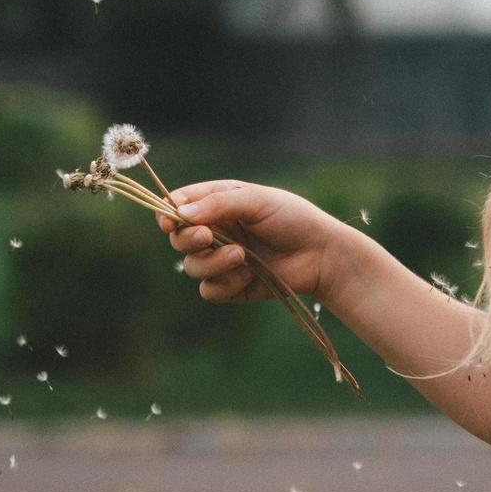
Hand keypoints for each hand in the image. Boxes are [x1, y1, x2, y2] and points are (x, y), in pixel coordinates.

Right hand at [160, 181, 347, 308]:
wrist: (322, 255)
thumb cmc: (293, 219)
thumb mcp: (256, 201)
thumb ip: (218, 204)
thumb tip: (180, 214)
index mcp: (218, 203)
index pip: (179, 206)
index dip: (168, 214)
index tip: (170, 222)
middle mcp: (215, 231)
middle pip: (178, 239)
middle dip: (187, 240)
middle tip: (206, 237)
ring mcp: (221, 259)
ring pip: (191, 266)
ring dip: (212, 263)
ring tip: (241, 256)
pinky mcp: (231, 285)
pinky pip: (208, 290)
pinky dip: (224, 284)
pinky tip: (248, 276)